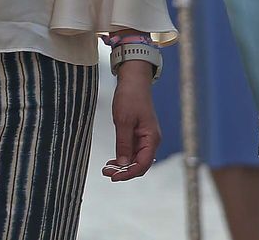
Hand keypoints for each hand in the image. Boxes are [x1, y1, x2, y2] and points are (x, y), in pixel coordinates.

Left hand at [102, 62, 159, 181]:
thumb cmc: (130, 97)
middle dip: (124, 172)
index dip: (129, 174)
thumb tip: (123, 165)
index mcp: (152, 139)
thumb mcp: (123, 121)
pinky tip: (113, 160)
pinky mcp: (139, 134)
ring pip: (136, 159)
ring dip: (123, 166)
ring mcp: (145, 138)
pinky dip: (124, 157)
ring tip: (107, 168)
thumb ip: (124, 144)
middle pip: (140, 164)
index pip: (143, 164)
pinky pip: (133, 151)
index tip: (114, 177)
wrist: (133, 80)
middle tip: (107, 172)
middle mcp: (151, 141)